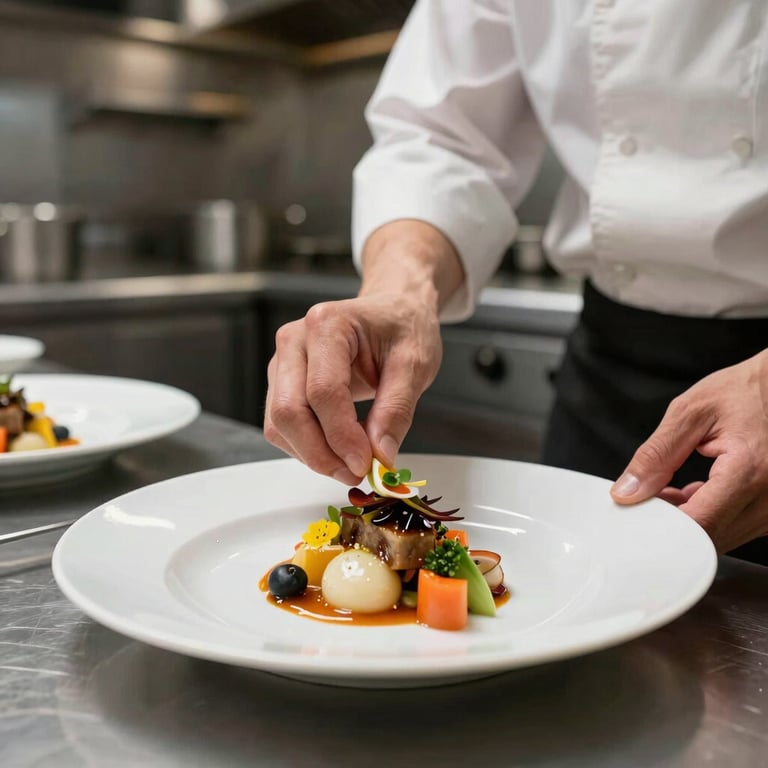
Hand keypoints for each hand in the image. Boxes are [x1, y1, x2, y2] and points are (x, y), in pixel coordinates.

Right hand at [264, 220, 463, 483]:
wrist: (392, 311)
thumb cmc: (403, 328)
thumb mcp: (416, 364)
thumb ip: (396, 410)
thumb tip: (380, 456)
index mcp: (327, 324)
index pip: (323, 392)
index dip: (342, 436)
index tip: (366, 464)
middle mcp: (295, 340)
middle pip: (290, 411)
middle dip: (321, 453)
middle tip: (357, 474)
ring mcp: (282, 362)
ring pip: (278, 424)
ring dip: (312, 455)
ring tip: (351, 465)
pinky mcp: (281, 382)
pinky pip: (280, 426)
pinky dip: (306, 448)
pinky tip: (337, 450)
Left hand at [610, 349, 767, 551]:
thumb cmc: (745, 391)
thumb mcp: (690, 413)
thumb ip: (656, 455)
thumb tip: (628, 491)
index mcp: (749, 470)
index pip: (698, 524)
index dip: (660, 525)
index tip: (636, 511)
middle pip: (707, 537)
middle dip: (669, 522)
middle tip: (647, 494)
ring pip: (719, 536)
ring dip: (687, 519)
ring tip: (668, 488)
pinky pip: (733, 527)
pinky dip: (706, 515)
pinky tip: (693, 491)